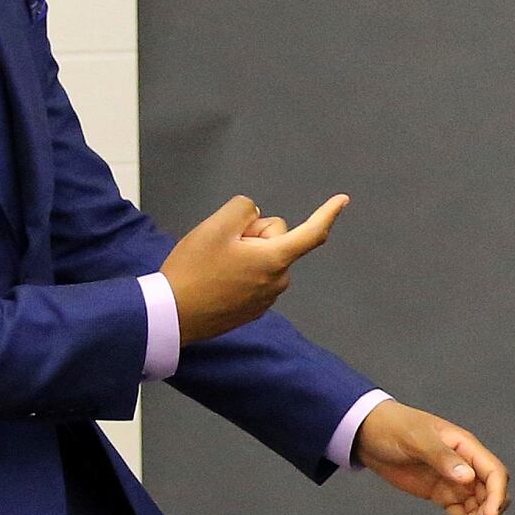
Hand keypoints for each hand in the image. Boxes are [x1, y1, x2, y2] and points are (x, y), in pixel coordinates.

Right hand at [162, 193, 345, 343]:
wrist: (171, 315)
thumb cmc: (192, 271)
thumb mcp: (215, 227)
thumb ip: (243, 210)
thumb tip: (255, 217)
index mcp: (275, 260)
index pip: (312, 233)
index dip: (327, 213)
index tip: (342, 200)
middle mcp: (278, 281)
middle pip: (275, 237)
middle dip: (253, 233)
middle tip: (221, 246)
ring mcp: (267, 297)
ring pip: (262, 257)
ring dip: (243, 253)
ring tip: (213, 266)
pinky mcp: (253, 308)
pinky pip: (253, 276)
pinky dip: (238, 271)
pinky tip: (214, 280)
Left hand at [351, 399, 510, 514]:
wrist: (369, 434)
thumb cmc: (394, 428)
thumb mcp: (416, 440)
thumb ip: (442, 457)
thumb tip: (468, 477)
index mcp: (466, 447)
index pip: (494, 473)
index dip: (497, 496)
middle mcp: (467, 465)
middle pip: (489, 495)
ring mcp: (455, 481)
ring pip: (476, 509)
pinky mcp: (442, 494)